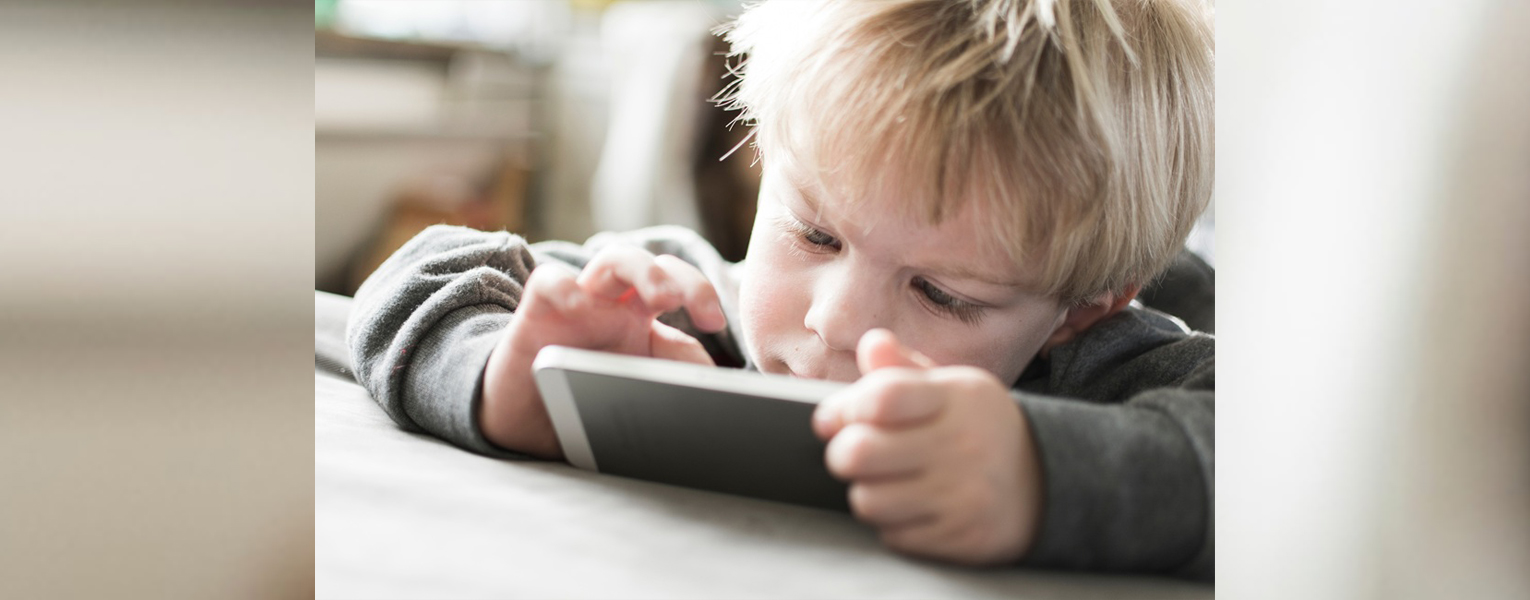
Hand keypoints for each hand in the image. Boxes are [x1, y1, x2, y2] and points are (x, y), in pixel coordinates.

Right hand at [481, 246, 727, 457]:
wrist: (526, 425)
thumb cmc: (583, 400)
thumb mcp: (637, 393)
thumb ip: (675, 378)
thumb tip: (715, 378)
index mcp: (642, 319)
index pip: (679, 288)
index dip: (701, 294)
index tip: (717, 323)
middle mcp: (614, 304)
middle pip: (653, 265)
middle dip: (679, 277)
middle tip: (685, 304)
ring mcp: (578, 304)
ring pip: (613, 260)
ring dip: (642, 270)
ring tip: (660, 296)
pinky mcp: (538, 312)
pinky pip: (549, 281)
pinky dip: (564, 287)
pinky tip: (578, 304)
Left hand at [812, 329, 1043, 564]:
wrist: (1043, 479)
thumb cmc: (977, 427)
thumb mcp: (949, 388)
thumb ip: (903, 368)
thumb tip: (872, 345)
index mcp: (957, 397)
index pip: (881, 397)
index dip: (845, 408)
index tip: (837, 417)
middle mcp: (963, 444)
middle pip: (859, 453)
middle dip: (843, 453)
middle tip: (855, 453)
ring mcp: (964, 495)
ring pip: (868, 500)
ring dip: (868, 491)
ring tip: (888, 481)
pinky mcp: (962, 537)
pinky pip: (893, 535)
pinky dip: (894, 524)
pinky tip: (915, 506)